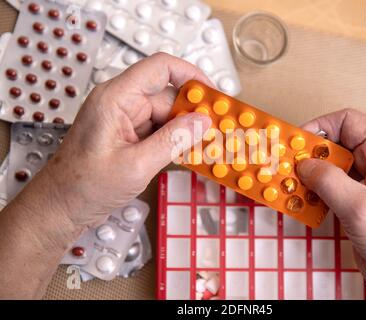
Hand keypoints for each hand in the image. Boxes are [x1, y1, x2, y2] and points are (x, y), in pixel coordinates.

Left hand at [18, 53, 211, 228]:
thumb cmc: (83, 186)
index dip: (190, 74)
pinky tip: (187, 153)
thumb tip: (201, 122)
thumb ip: (173, 141)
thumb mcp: (136, 165)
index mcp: (115, 98)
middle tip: (215, 130)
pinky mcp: (127, 135)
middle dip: (192, 113)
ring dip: (184, 130)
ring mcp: (124, 120)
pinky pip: (158, 130)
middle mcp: (119, 104)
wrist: (60, 207)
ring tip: (204, 146)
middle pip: (167, 96)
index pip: (159, 67)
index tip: (211, 93)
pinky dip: (174, 141)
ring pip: (165, 115)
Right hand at [297, 108, 365, 298]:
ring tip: (291, 184)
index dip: (320, 127)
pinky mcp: (359, 200)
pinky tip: (302, 200)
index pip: (349, 122)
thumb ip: (328, 180)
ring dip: (310, 175)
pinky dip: (316, 191)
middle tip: (288, 165)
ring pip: (332, 167)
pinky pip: (332, 187)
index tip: (297, 141)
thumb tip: (304, 164)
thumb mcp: (359, 206)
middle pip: (337, 145)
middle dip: (311, 155)